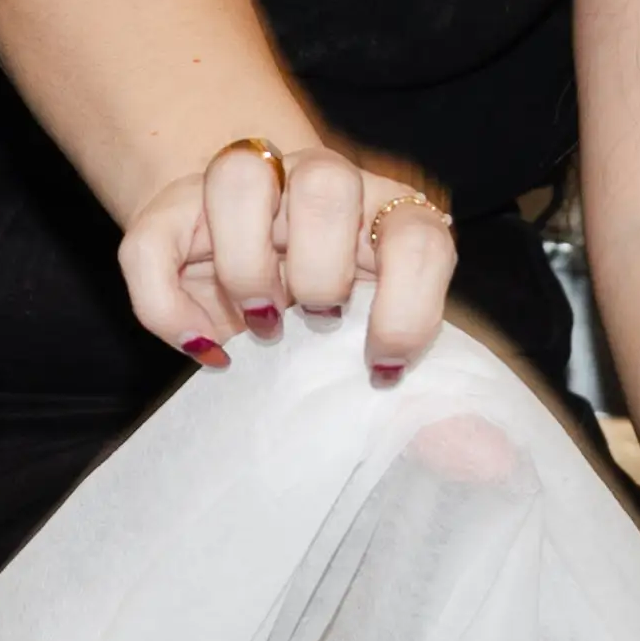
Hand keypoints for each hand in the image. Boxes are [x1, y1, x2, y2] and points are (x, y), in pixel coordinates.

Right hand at [121, 126, 449, 381]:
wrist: (254, 256)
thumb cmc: (339, 312)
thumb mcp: (384, 343)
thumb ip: (435, 404)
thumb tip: (488, 464)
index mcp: (386, 213)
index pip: (417, 233)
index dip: (408, 304)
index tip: (382, 364)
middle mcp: (319, 183)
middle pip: (325, 179)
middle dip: (321, 266)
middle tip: (315, 321)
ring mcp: (245, 189)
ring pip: (239, 176)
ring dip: (247, 263)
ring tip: (261, 323)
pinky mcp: (171, 211)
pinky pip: (151, 242)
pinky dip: (168, 305)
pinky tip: (202, 346)